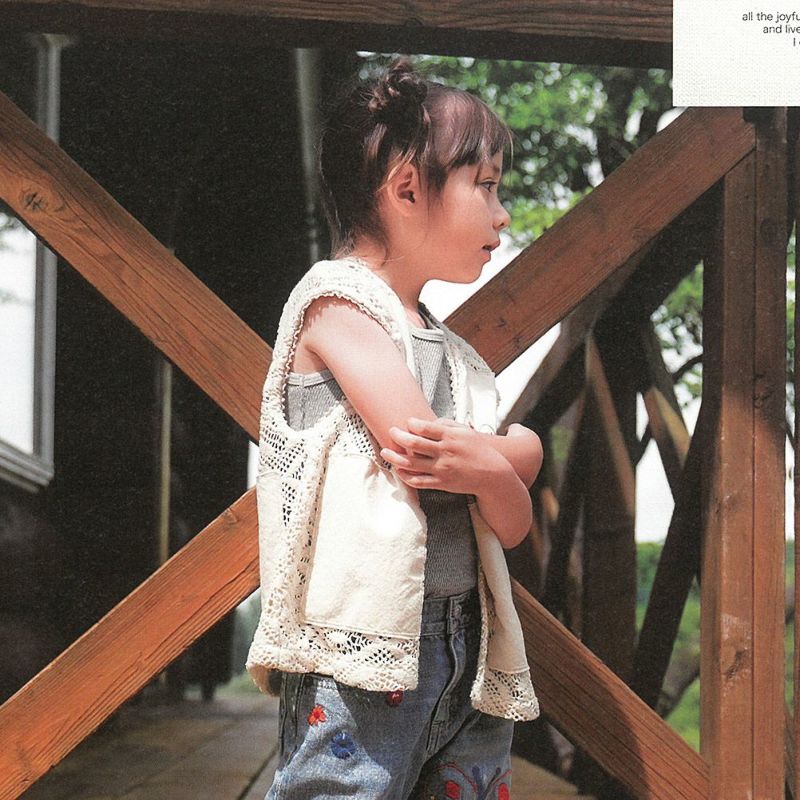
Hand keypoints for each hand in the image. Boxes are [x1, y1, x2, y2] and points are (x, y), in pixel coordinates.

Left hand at [380, 417, 506, 494]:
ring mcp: (442, 469)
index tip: (407, 422)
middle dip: (398, 436)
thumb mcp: (466, 432)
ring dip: (395, 457)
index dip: (411, 424)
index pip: (424, 427)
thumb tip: (430, 421)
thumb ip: (447, 424)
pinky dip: (405, 476)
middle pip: (414, 444)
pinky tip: (398, 470)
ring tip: (385, 452)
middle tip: (391, 432)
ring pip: (411, 464)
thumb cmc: (479, 450)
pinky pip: (418, 481)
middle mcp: (444, 452)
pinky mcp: (441, 483)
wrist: (492, 475)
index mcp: (451, 437)